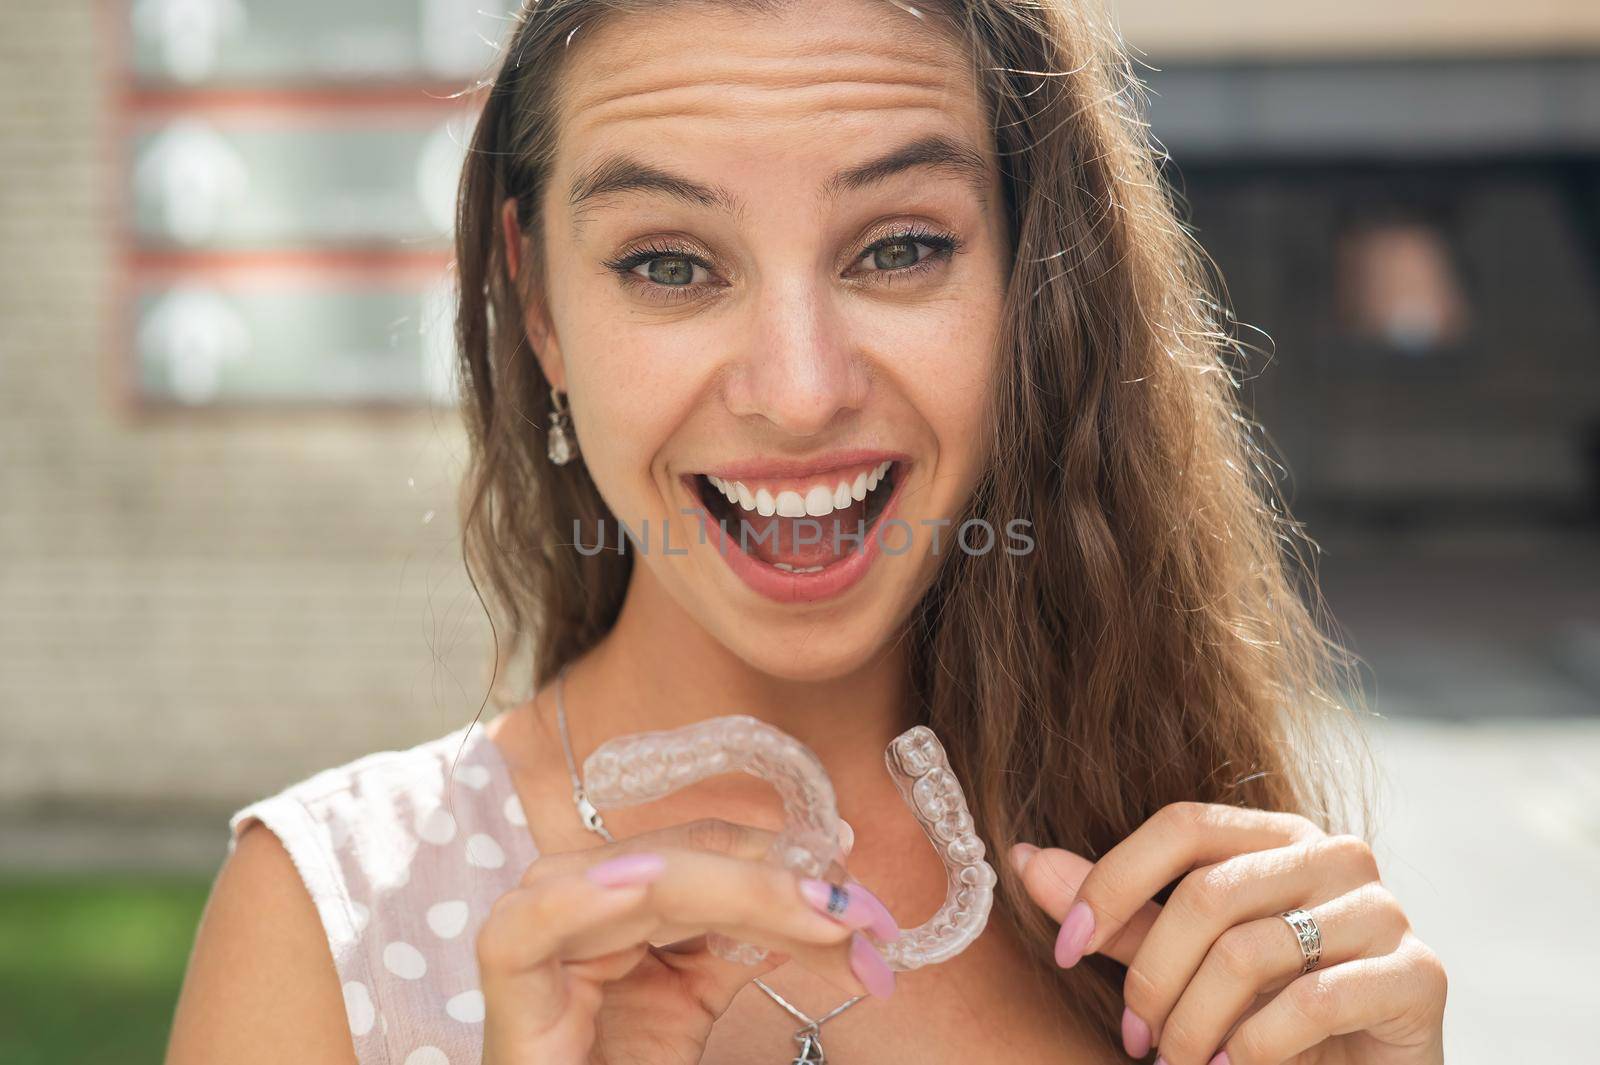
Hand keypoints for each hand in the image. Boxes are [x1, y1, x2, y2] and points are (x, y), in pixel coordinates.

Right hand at [476, 817, 897, 1064]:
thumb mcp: (694, 999)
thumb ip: (740, 941)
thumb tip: (828, 893)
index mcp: (612, 900)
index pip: (699, 850)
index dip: (777, 856)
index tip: (851, 874)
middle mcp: (572, 902)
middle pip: (680, 859)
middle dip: (778, 881)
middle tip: (858, 913)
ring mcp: (533, 935)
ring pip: (636, 881)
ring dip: (739, 890)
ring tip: (816, 911)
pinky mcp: (505, 983)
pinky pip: (527, 927)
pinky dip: (582, 901)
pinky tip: (640, 886)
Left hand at [1012, 802, 1445, 1064]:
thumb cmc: (1262, 1017)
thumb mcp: (1180, 964)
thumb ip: (1117, 915)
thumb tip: (1025, 860)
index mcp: (1275, 836)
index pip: (1180, 826)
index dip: (1110, 882)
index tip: (1062, 950)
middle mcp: (1336, 854)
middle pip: (1208, 893)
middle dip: (1153, 977)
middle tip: (1135, 1039)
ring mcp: (1385, 910)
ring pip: (1252, 951)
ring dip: (1198, 1024)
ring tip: (1181, 1064)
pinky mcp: (1420, 975)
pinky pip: (1313, 1001)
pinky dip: (1258, 1047)